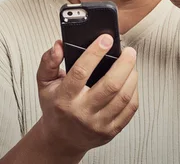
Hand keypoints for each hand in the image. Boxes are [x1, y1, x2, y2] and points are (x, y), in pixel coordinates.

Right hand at [36, 35, 138, 156]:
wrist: (61, 139)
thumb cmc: (55, 107)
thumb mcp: (45, 83)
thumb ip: (49, 62)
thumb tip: (59, 46)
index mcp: (64, 98)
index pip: (81, 72)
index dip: (95, 53)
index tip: (106, 39)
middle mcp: (82, 113)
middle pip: (110, 86)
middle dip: (124, 64)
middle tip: (129, 51)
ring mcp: (98, 124)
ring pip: (123, 97)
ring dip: (132, 76)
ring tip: (131, 64)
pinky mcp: (110, 131)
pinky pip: (129, 110)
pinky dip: (134, 91)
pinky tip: (131, 81)